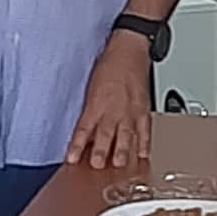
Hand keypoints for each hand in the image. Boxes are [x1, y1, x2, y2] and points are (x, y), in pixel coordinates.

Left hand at [67, 33, 150, 170]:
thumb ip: (88, 112)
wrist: (128, 50)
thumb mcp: (90, 88)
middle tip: (98, 165)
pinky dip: (145, 143)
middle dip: (101, 152)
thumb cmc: (108, 65)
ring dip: (123, 151)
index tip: (71, 158)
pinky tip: (143, 154)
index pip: (83, 129)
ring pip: (126, 136)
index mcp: (96, 103)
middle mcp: (113, 109)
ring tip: (120, 164)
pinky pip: (145, 130)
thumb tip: (84, 134)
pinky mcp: (144, 109)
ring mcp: (130, 111)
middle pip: (106, 135)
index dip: (77, 145)